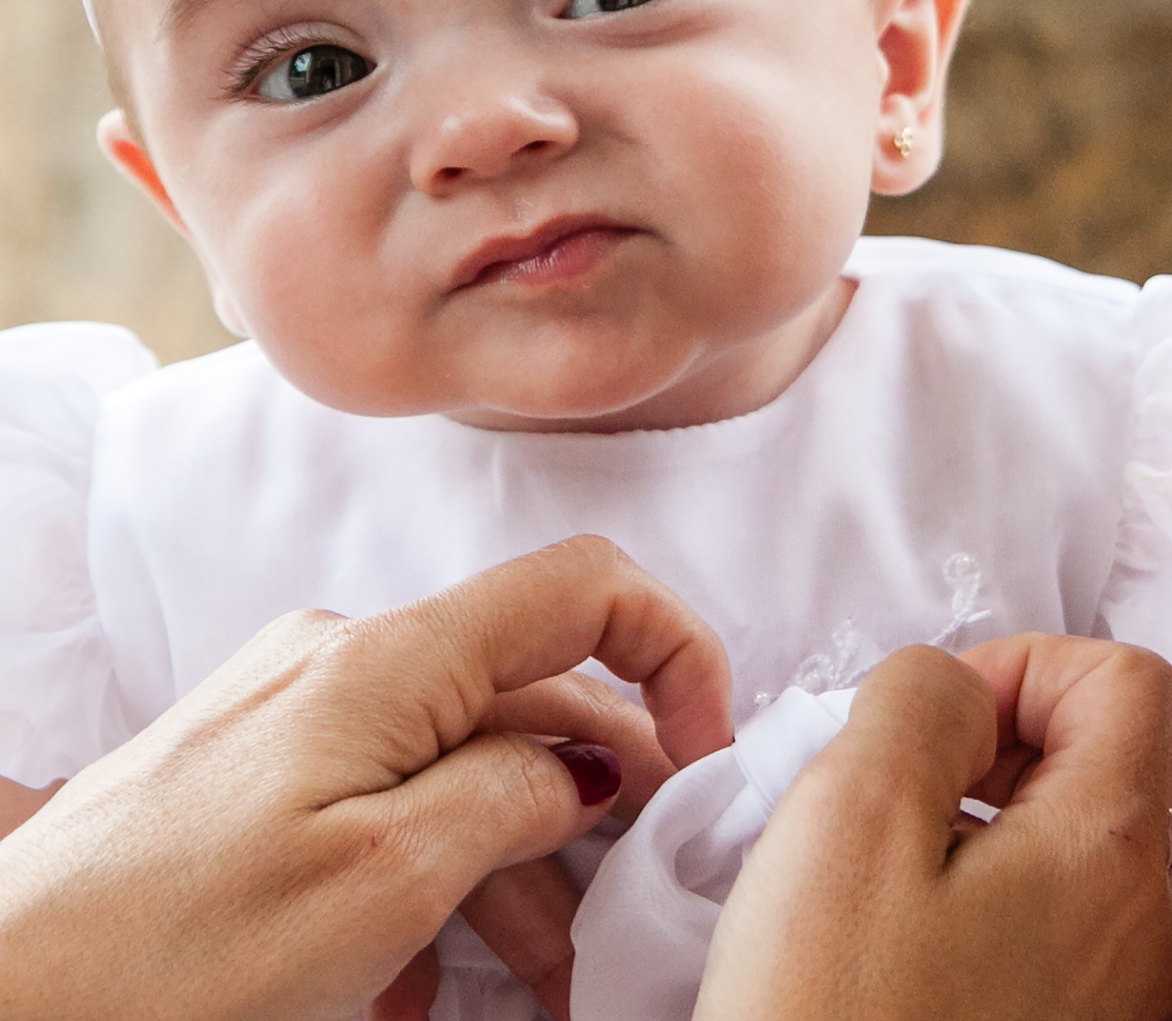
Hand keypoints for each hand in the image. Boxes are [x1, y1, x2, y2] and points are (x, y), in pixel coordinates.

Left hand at [0, 535, 731, 1020]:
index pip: (580, 585)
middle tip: (618, 934)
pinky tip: (427, 972)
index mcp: (386, 659)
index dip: (673, 648)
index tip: (708, 757)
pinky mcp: (261, 767)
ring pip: (459, 758)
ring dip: (516, 862)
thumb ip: (512, 798)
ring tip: (532, 987)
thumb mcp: (382, 886)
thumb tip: (597, 763)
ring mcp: (299, 708)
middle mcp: (345, 658)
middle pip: (526, 695)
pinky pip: (388, 793)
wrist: (3, 999)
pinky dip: (436, 869)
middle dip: (595, 807)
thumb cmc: (167, 958)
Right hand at [696, 636, 1171, 1020]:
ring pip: (1088, 855)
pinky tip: (909, 942)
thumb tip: (952, 692)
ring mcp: (1113, 1006)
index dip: (1020, 665)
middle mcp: (1138, 938)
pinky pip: (1060, 936)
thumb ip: (919, 698)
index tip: (938, 722)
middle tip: (911, 794)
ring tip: (903, 868)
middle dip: (1008, 747)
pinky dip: (995, 905)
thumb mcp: (851, 811)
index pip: (1123, 679)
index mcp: (1103, 860)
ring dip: (998, 828)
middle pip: (1117, 767)